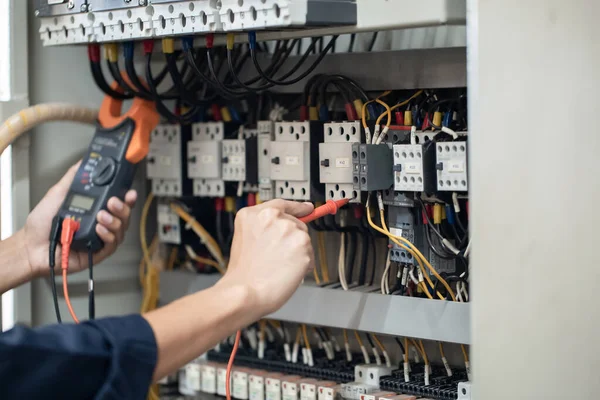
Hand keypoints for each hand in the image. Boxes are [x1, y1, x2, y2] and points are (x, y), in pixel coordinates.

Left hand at [23, 162, 136, 276]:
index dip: (127, 197)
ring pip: (121, 229)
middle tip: (112, 202)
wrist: (31, 246)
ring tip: (101, 216)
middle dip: (122, 208)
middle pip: (124, 215)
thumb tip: (83, 162)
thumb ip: (73, 178)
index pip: (119, 202)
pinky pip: (112, 244)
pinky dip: (107, 235)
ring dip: (114, 221)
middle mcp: (101, 223)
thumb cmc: (42, 224)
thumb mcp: (58, 194)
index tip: (129, 192)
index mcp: (95, 209)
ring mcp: (100, 238)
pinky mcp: (98, 253)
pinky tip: (98, 229)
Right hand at [217, 199, 314, 317]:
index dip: (297, 208)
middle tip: (279, 257)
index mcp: (253, 215)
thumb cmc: (243, 274)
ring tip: (279, 266)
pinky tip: (287, 272)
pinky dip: (304, 266)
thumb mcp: (245, 239)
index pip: (281, 204)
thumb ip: (264, 229)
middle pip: (297, 223)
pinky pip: (310, 256)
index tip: (307, 208)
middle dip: (293, 240)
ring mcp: (289, 230)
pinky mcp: (303, 245)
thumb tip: (286, 228)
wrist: (245, 292)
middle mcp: (272, 218)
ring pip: (304, 240)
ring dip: (298, 253)